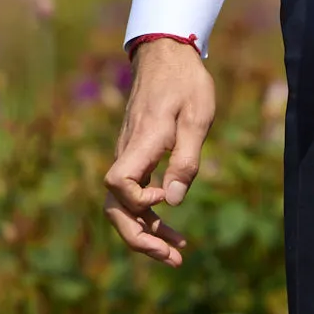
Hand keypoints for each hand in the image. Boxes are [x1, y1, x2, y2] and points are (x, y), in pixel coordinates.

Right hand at [103, 38, 216, 267]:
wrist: (166, 54)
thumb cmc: (186, 82)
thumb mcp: (198, 116)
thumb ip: (186, 159)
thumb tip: (174, 202)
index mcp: (141, 142)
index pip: (118, 183)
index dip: (138, 201)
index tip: (166, 198)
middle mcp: (127, 152)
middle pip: (115, 207)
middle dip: (139, 238)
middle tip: (172, 258)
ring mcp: (129, 156)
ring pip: (124, 206)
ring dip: (146, 233)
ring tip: (177, 255)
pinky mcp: (135, 158)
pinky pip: (134, 195)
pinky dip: (151, 216)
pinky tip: (173, 230)